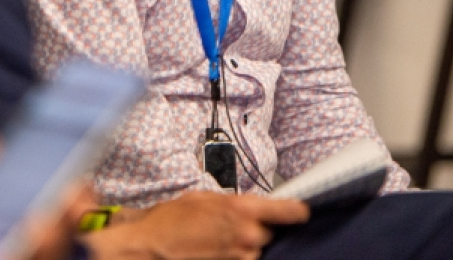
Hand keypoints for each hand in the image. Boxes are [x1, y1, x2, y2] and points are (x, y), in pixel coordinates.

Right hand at [82, 190, 308, 259]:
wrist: (152, 246)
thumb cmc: (172, 219)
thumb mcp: (204, 198)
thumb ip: (233, 204)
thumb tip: (252, 208)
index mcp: (243, 209)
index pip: (290, 211)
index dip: (297, 211)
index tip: (300, 213)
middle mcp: (249, 235)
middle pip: (269, 233)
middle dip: (256, 230)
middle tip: (233, 227)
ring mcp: (243, 258)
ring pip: (256, 250)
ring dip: (245, 247)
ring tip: (219, 241)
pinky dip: (236, 257)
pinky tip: (217, 251)